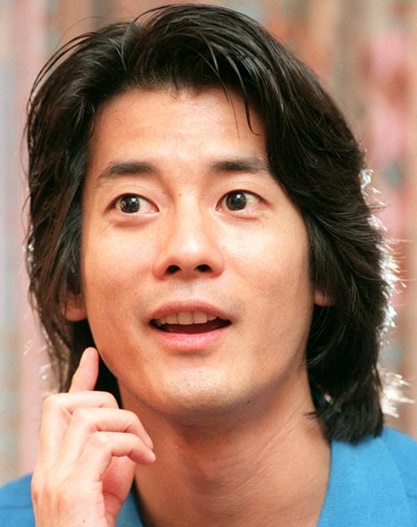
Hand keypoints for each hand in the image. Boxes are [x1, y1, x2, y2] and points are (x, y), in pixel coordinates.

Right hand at [31, 347, 154, 526]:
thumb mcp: (107, 490)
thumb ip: (112, 459)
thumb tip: (129, 434)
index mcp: (52, 465)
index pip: (57, 410)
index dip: (78, 378)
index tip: (92, 354)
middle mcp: (47, 467)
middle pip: (61, 401)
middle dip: (102, 397)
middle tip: (130, 425)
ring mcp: (55, 477)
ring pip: (87, 415)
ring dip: (125, 422)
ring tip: (144, 446)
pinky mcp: (72, 489)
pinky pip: (104, 442)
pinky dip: (131, 442)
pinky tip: (145, 459)